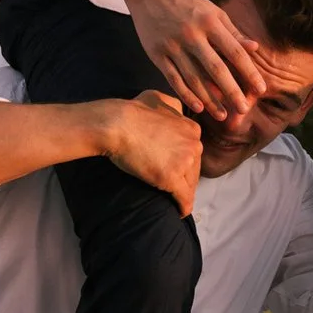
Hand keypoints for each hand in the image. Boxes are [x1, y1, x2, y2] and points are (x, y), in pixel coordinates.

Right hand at [96, 90, 203, 215]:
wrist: (118, 124)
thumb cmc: (133, 111)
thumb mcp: (159, 99)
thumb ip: (172, 106)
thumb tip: (176, 110)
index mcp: (192, 129)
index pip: (194, 153)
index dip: (185, 163)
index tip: (177, 170)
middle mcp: (194, 144)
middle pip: (194, 169)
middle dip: (186, 179)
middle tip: (176, 188)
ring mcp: (184, 162)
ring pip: (190, 185)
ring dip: (184, 193)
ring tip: (177, 202)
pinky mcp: (172, 178)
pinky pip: (184, 198)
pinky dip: (183, 207)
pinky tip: (180, 213)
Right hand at [126, 0, 264, 120]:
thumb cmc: (187, 2)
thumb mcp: (212, 11)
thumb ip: (233, 31)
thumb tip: (255, 48)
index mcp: (210, 22)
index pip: (234, 51)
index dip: (249, 72)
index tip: (261, 89)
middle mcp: (192, 35)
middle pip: (216, 69)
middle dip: (232, 91)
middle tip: (244, 110)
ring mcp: (173, 46)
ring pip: (194, 78)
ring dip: (209, 99)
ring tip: (222, 115)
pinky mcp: (157, 54)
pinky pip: (173, 79)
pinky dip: (186, 94)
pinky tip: (198, 107)